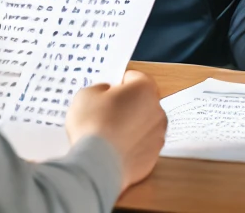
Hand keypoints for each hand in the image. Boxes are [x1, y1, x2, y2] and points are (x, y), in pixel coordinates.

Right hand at [66, 70, 166, 191]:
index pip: (135, 78)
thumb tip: (106, 94)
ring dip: (132, 126)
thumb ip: (100, 89)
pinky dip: (132, 146)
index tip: (108, 93)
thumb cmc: (93, 125)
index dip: (119, 84)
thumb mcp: (87, 94)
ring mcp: (157, 136)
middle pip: (142, 102)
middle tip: (107, 113)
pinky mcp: (153, 158)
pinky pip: (142, 145)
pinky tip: (115, 150)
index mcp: (144, 89)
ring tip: (110, 134)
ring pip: (144, 124)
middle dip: (128, 105)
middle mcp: (157, 110)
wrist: (97, 166)